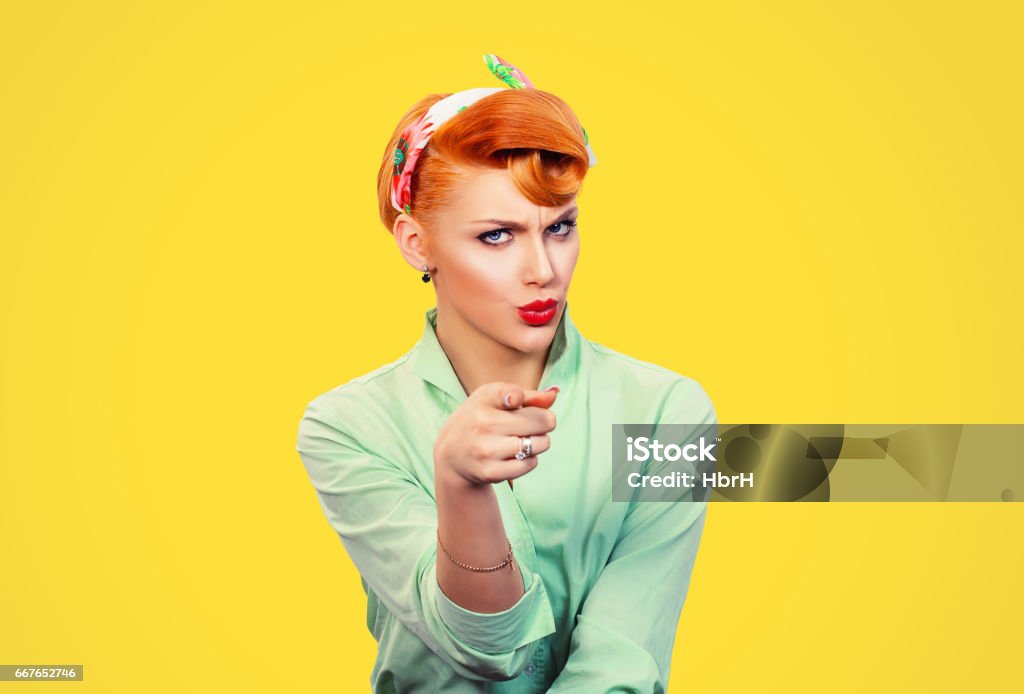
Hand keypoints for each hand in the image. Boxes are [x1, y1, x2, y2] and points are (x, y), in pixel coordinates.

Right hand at [434, 382, 558, 487]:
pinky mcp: (491, 472)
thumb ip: (528, 395)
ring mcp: (487, 450)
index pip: (512, 395)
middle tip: (532, 424)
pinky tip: (516, 455)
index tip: (514, 401)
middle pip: (542, 421)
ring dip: (539, 442)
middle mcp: (484, 424)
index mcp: (485, 400)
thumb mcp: (496, 398)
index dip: (519, 398)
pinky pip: (530, 464)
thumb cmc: (480, 419)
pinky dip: (530, 459)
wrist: (452, 454)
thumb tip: (554, 394)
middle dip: (544, 422)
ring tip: (524, 439)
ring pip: (539, 444)